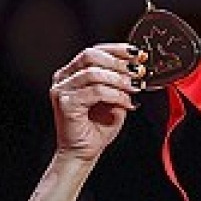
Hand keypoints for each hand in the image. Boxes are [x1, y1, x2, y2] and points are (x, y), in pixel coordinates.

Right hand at [49, 44, 144, 162]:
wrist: (84, 151)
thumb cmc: (98, 126)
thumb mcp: (115, 96)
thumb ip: (122, 80)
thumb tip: (138, 66)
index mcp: (73, 72)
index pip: (95, 51)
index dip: (117, 49)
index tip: (137, 53)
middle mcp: (64, 78)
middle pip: (91, 56)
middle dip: (118, 62)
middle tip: (137, 71)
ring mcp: (62, 90)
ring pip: (94, 73)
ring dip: (119, 79)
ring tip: (135, 88)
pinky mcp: (66, 104)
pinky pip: (95, 92)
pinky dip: (115, 95)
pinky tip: (127, 103)